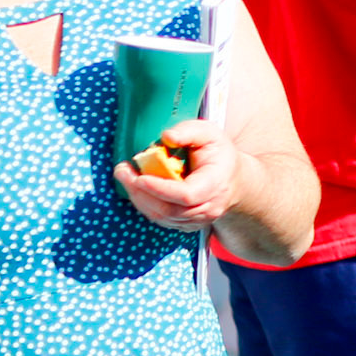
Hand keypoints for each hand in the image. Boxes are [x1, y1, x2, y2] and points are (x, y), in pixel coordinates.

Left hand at [116, 118, 243, 232]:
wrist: (234, 181)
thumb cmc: (219, 155)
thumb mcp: (210, 133)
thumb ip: (189, 131)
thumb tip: (166, 137)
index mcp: (216, 184)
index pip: (187, 195)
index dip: (161, 189)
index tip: (140, 177)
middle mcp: (209, 207)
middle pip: (169, 209)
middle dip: (140, 192)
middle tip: (122, 171)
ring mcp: (197, 220)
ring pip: (161, 216)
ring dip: (138, 198)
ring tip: (126, 176)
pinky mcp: (186, 225)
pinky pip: (161, 219)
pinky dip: (145, 204)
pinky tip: (138, 188)